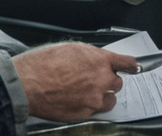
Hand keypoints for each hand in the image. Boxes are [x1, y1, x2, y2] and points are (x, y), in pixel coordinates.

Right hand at [11, 42, 137, 121]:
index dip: (130, 65)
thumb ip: (90, 55)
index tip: (133, 67)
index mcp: (99, 60)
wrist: (28, 84)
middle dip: (108, 80)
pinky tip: (77, 99)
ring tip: (86, 91)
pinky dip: (91, 105)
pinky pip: (97, 110)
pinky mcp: (86, 113)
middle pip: (118, 82)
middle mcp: (101, 80)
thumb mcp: (70, 48)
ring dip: (103, 95)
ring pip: (110, 99)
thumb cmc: (43, 64)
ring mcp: (94, 98)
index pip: (127, 63)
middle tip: (93, 78)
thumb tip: (97, 60)